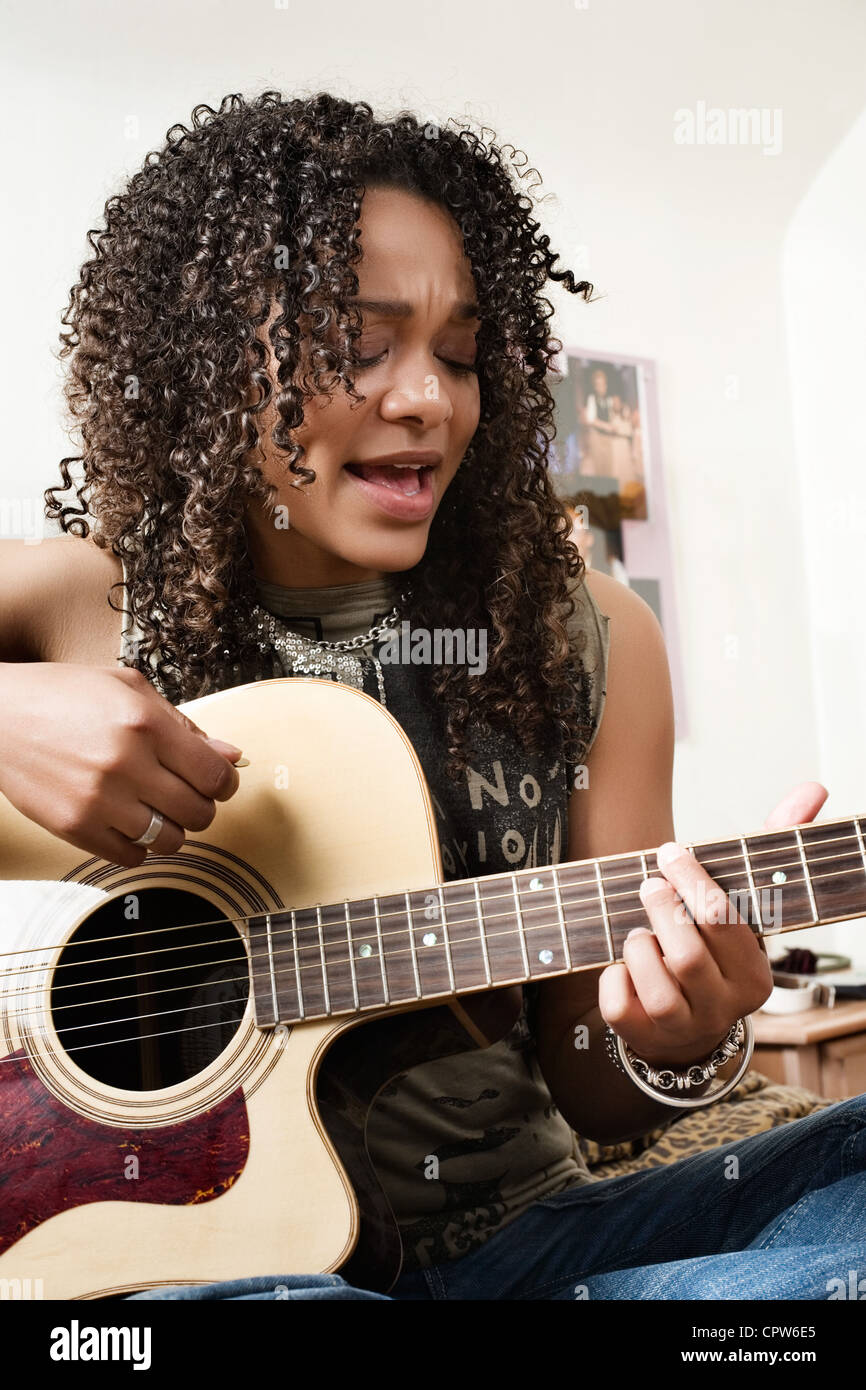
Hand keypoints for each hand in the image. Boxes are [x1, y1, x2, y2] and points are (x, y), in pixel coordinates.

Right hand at [0, 663, 241, 867]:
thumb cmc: (61, 695)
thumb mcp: (129, 689)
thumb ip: (185, 724)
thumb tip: (230, 755)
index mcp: (145, 724)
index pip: (215, 775)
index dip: (226, 783)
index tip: (221, 782)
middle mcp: (126, 764)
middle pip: (199, 813)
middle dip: (202, 806)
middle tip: (187, 795)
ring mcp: (99, 800)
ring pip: (170, 841)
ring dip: (172, 829)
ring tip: (157, 809)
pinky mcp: (74, 827)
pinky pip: (131, 856)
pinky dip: (139, 845)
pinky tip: (129, 822)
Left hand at [598, 781, 828, 1068]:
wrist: (685, 1028)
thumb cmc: (712, 949)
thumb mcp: (742, 904)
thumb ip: (772, 846)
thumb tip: (813, 789)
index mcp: (754, 974)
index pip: (723, 921)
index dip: (691, 881)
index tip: (669, 852)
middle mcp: (723, 1007)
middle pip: (686, 954)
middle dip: (660, 910)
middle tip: (648, 885)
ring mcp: (682, 1027)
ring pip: (654, 984)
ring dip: (637, 947)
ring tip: (640, 934)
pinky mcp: (641, 1038)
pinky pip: (618, 1005)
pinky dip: (611, 979)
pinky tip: (621, 967)